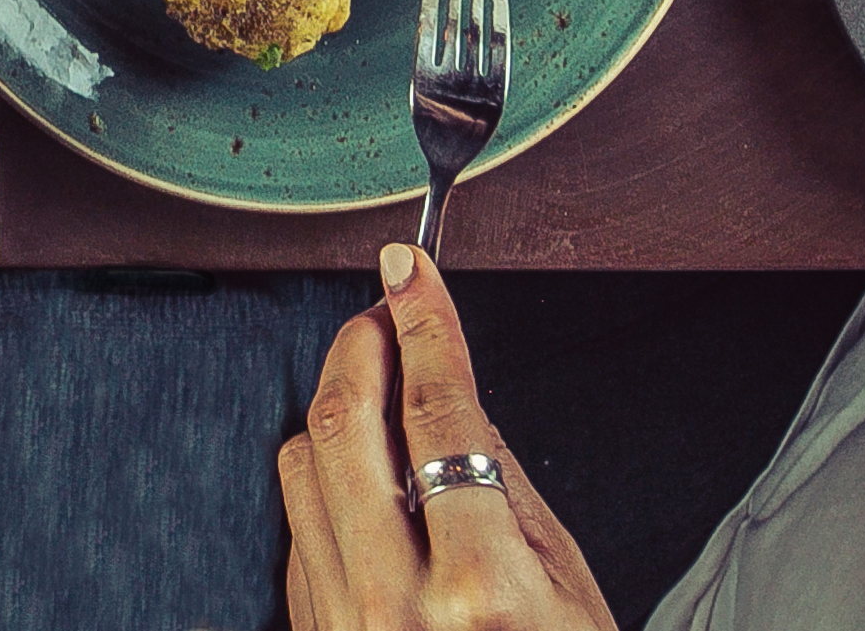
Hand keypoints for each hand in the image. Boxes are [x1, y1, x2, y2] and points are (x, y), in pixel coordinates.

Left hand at [278, 245, 613, 630]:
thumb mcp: (568, 587)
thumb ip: (506, 484)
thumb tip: (452, 388)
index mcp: (479, 593)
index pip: (440, 417)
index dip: (426, 325)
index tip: (414, 270)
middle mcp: (397, 608)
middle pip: (347, 424)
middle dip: (363, 341)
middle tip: (386, 306)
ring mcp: (341, 628)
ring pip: (302, 463)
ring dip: (335, 401)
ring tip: (377, 378)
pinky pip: (296, 524)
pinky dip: (324, 475)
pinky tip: (363, 467)